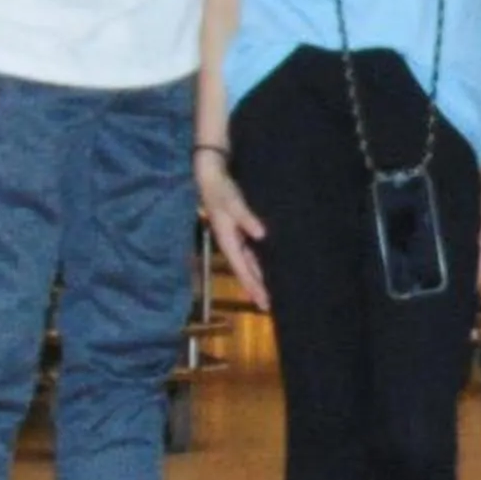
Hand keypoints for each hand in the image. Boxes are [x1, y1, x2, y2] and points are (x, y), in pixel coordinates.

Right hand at [196, 159, 267, 300]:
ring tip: (269, 292)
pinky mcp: (239, 228)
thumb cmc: (220, 187)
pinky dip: (258, 261)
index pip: (243, 269)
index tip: (263, 303)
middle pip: (246, 270)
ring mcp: (235, 236)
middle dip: (256, 288)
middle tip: (269, 307)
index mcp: (228, 240)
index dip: (253, 286)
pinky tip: (268, 264)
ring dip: (257, 277)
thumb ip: (246, 217)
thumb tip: (261, 235)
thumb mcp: (232, 201)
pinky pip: (250, 251)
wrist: (211, 172)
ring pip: (248, 262)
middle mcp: (231, 242)